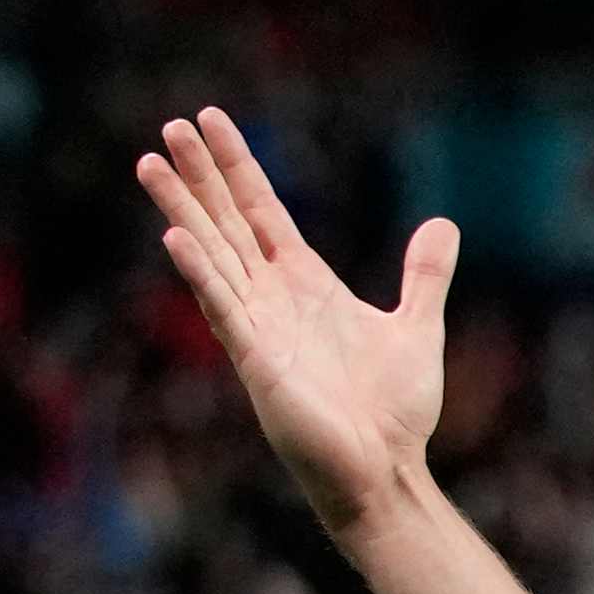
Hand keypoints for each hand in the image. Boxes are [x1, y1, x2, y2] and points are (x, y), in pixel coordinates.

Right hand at [137, 108, 454, 540]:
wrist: (387, 472)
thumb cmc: (394, 412)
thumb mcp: (419, 329)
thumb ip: (424, 276)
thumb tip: (443, 224)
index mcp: (306, 285)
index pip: (262, 211)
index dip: (239, 167)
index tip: (212, 121)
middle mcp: (274, 298)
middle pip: (228, 222)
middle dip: (201, 175)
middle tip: (172, 126)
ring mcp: (259, 327)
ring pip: (213, 254)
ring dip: (183, 210)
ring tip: (150, 163)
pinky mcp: (257, 362)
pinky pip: (223, 308)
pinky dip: (202, 274)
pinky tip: (176, 238)